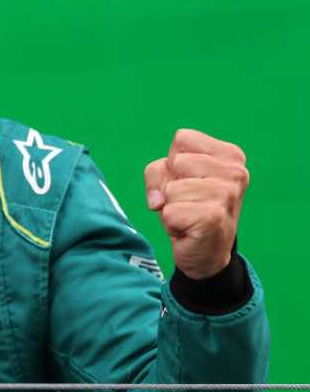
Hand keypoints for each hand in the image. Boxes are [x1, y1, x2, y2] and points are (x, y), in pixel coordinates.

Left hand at [144, 129, 248, 278]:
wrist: (207, 253)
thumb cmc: (189, 208)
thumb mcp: (171, 180)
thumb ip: (157, 173)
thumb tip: (159, 200)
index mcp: (230, 155)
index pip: (182, 138)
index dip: (172, 162)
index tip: (187, 181)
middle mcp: (235, 171)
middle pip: (174, 161)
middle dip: (169, 185)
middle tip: (188, 202)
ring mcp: (227, 194)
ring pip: (170, 189)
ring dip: (171, 206)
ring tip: (189, 215)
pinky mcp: (213, 217)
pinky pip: (169, 212)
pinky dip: (171, 223)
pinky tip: (189, 229)